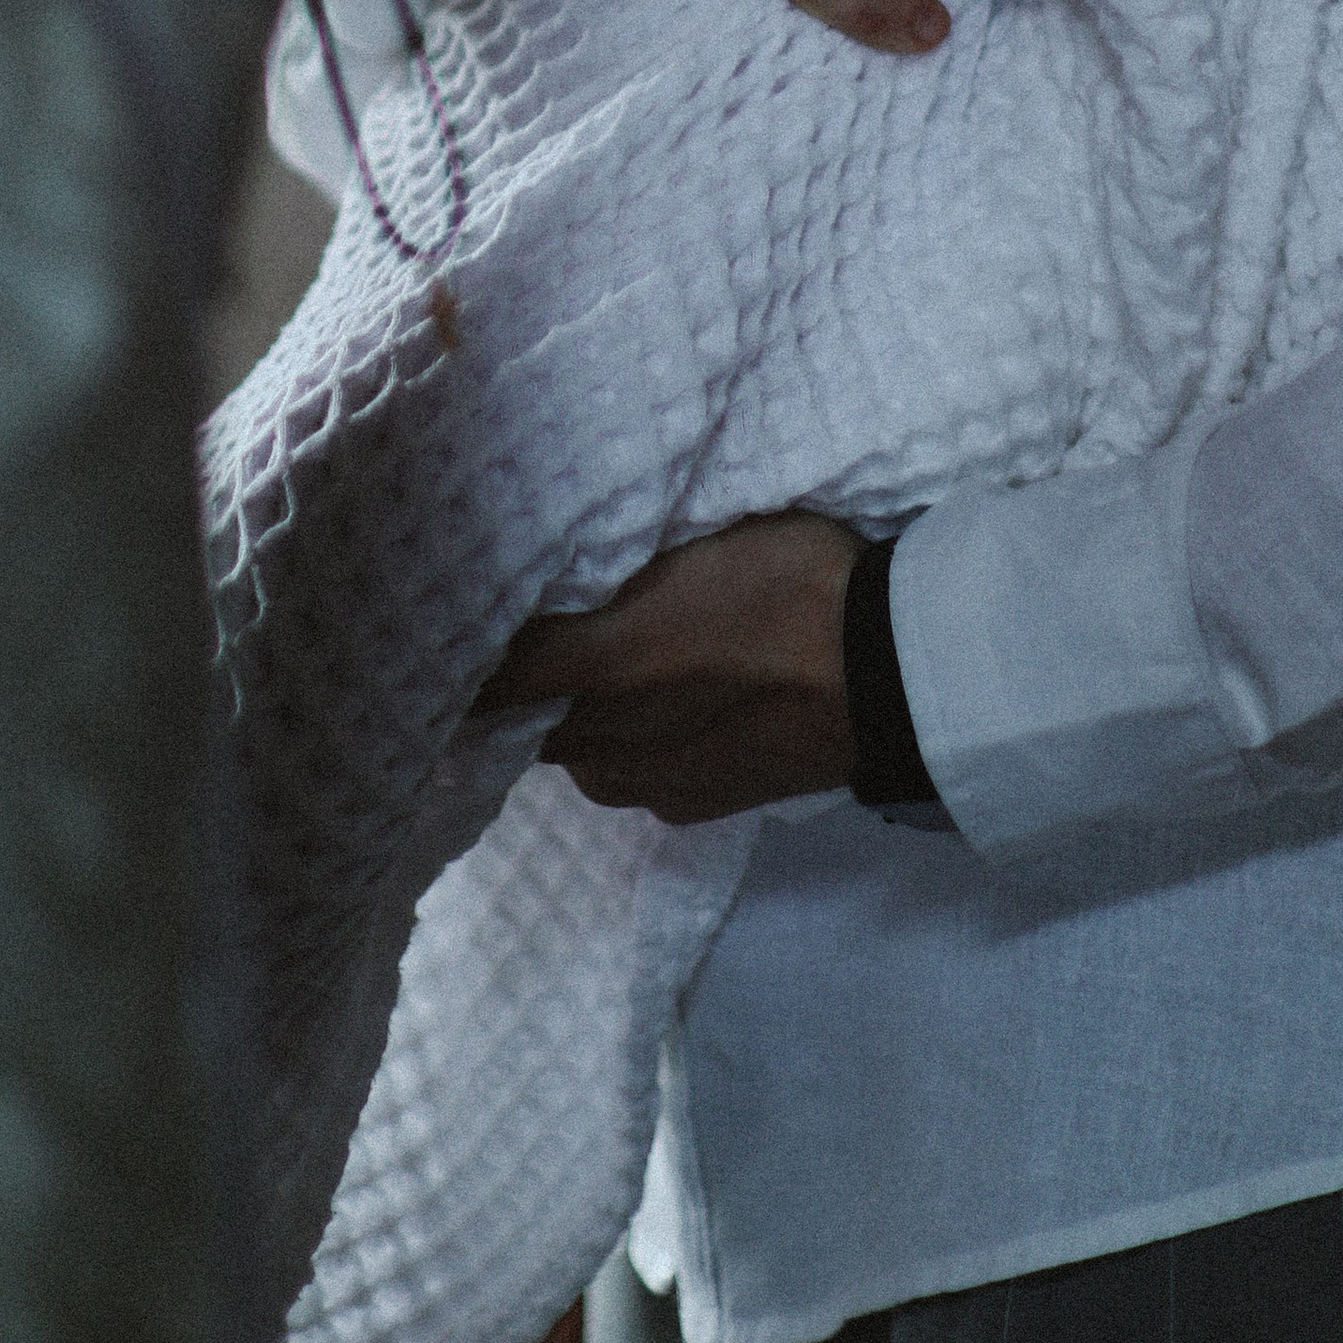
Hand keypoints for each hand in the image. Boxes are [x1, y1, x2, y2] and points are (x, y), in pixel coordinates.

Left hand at [477, 512, 860, 822]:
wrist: (884, 675)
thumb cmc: (790, 579)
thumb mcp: (694, 537)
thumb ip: (611, 559)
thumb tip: (543, 575)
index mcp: (596, 659)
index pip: (489, 675)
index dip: (465, 654)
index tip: (457, 624)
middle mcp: (599, 733)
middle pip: (525, 715)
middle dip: (523, 682)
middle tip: (545, 630)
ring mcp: (641, 779)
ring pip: (571, 749)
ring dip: (575, 715)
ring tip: (615, 668)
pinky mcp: (683, 805)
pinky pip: (622, 774)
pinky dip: (625, 744)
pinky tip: (665, 708)